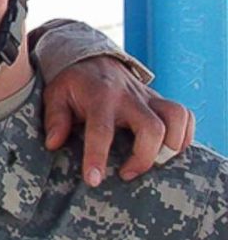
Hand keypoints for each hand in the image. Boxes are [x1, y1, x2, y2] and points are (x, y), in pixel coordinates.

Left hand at [42, 56, 193, 186]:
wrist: (92, 59)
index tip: (94, 180)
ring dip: (171, 146)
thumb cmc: (72, 84)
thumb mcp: (55, 95)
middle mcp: (129, 97)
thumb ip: (55, 119)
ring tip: (155, 163)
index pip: (102, 131)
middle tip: (126, 174)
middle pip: (151, 128)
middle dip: (144, 158)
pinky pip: (185, 115)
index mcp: (100, 98)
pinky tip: (171, 150)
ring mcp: (148, 98)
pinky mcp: (159, 101)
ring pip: (176, 118)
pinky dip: (185, 135)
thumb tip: (54, 143)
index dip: (98, 157)